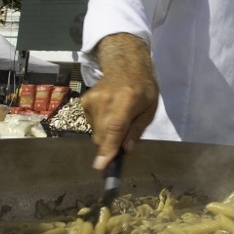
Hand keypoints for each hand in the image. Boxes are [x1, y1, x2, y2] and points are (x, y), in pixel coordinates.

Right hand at [82, 34, 158, 169]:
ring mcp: (92, 100)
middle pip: (102, 135)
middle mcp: (107, 100)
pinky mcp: (84, 102)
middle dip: (110, 145)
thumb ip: (137, 130)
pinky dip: (100, 125)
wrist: (125, 66)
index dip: (108, 148)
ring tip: (118, 118)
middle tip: (123, 140)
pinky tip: (108, 112)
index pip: (115, 128)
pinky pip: (91, 124)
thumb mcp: (149, 110)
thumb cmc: (143, 89)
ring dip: (106, 134)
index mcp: (127, 101)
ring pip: (96, 133)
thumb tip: (126, 150)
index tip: (100, 166)